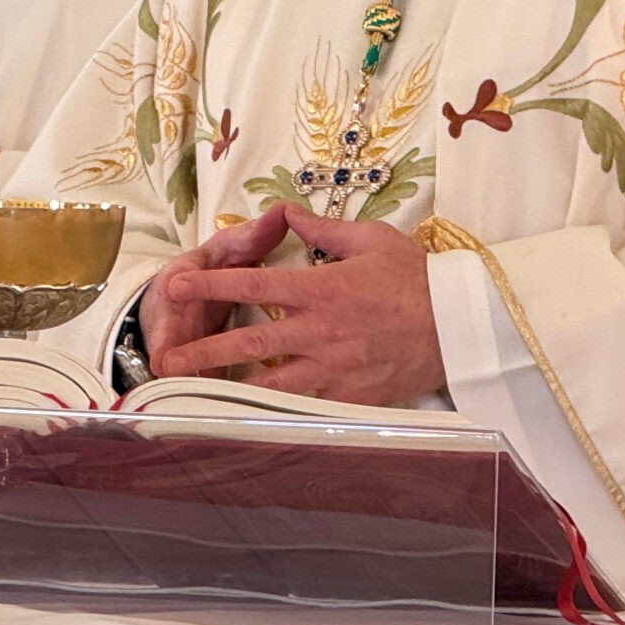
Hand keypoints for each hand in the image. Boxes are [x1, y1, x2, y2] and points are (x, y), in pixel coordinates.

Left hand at [143, 203, 445, 406]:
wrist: (458, 325)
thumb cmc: (417, 278)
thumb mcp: (372, 239)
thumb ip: (323, 227)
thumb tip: (287, 211)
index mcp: (322, 288)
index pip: (255, 283)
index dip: (212, 285)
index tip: (177, 285)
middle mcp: (320, 330)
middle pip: (249, 342)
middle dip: (202, 349)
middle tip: (165, 356)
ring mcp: (333, 368)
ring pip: (268, 381)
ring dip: (227, 386)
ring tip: (192, 392)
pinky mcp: (349, 395)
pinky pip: (303, 404)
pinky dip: (272, 409)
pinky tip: (246, 414)